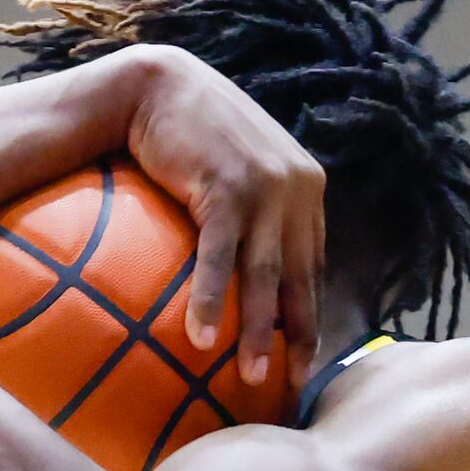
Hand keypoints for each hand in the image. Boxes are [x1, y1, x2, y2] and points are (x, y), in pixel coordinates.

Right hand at [118, 46, 326, 385]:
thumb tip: (249, 271)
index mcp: (307, 189)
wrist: (156, 85)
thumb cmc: (190, 134)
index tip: (303, 359)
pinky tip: (200, 339)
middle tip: (288, 385)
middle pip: (299, 278)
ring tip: (247, 376)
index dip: (310, 314)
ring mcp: (265, 186)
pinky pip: (218, 256)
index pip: (313, 265)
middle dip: (296, 337)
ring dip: (256, 331)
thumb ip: (256, 211)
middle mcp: (297, 188)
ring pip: (265, 275)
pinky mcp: (226, 185)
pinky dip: (208, 299)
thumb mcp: (238, 171)